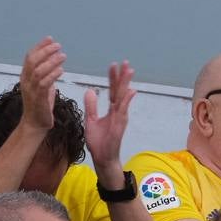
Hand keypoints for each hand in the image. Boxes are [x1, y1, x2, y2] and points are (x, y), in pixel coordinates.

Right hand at [20, 37, 65, 131]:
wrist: (34, 125)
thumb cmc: (39, 106)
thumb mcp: (41, 86)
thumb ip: (45, 75)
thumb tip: (54, 63)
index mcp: (25, 77)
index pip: (29, 57)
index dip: (39, 46)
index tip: (50, 39)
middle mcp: (26, 82)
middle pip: (32, 61)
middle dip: (45, 51)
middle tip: (58, 46)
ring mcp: (31, 90)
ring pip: (38, 71)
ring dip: (51, 61)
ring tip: (63, 56)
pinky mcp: (38, 99)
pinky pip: (44, 83)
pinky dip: (53, 75)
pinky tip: (61, 70)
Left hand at [84, 60, 136, 188]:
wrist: (102, 157)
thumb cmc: (99, 142)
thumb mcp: (90, 121)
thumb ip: (91, 106)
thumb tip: (90, 90)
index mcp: (111, 110)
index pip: (112, 90)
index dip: (112, 78)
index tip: (113, 66)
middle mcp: (118, 111)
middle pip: (120, 90)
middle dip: (122, 76)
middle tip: (124, 62)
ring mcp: (120, 117)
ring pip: (124, 97)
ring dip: (126, 84)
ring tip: (129, 70)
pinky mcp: (120, 125)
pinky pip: (123, 110)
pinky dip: (126, 100)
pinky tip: (130, 91)